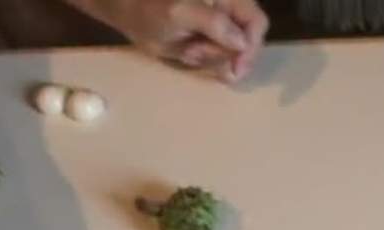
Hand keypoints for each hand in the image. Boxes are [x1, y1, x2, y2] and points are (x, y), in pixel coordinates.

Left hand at [81, 0, 268, 80]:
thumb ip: (214, 24)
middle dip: (225, 53)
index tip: (236, 69)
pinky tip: (186, 52)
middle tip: (196, 53)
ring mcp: (219, 27)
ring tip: (187, 50)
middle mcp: (228, 11)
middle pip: (246, 41)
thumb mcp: (181, 12)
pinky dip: (203, 60)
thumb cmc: (151, 7)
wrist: (127, 13)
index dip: (251, 46)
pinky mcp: (208, 39)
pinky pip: (217, 58)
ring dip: (211, 58)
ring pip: (232, 53)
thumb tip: (242, 42)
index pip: (256, 22)